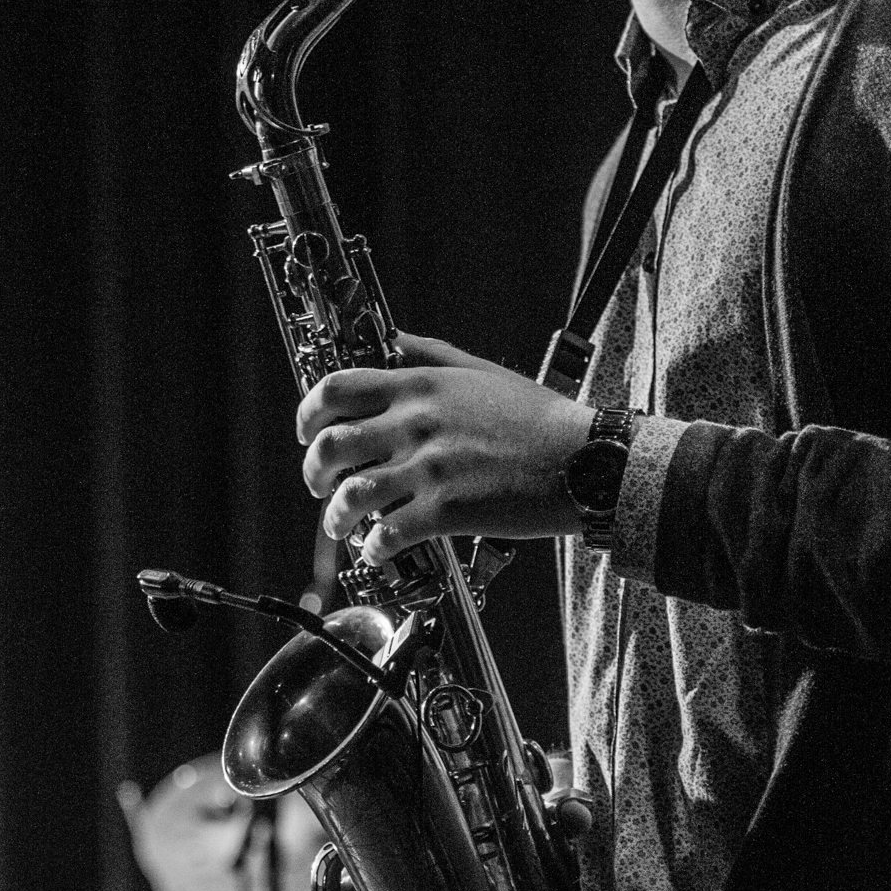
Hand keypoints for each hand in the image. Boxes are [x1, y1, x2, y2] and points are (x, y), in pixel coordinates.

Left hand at [298, 332, 591, 565]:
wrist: (584, 460)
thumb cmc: (537, 418)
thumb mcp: (480, 370)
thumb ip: (429, 354)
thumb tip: (391, 340)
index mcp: (421, 386)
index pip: (337, 389)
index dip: (308, 412)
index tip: (306, 432)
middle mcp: (416, 424)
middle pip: (332, 445)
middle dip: (313, 471)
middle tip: (318, 485)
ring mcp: (429, 469)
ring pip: (351, 496)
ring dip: (335, 516)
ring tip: (340, 525)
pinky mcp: (446, 512)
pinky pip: (388, 535)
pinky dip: (373, 547)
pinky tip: (377, 550)